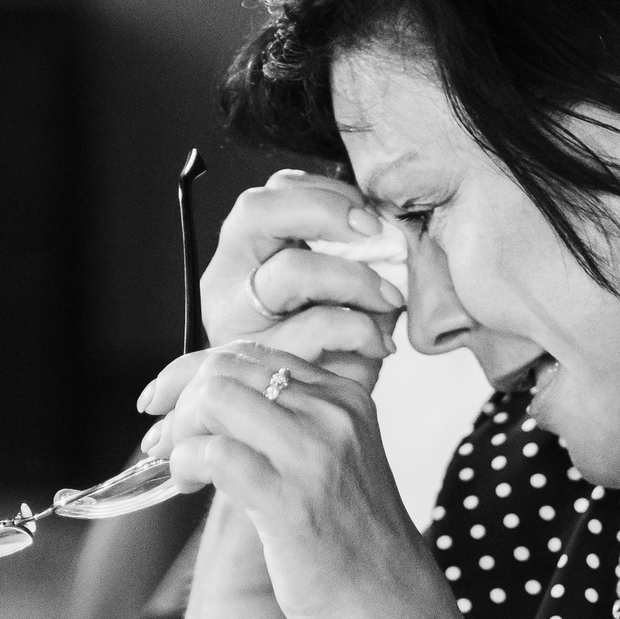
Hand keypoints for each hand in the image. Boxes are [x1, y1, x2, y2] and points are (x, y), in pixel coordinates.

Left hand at [140, 343, 457, 618]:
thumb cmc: (356, 546)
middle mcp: (335, 414)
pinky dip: (185, 464)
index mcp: (347, 398)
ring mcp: (315, 454)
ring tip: (180, 466)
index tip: (166, 401)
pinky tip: (189, 485)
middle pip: (227, 367)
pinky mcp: (291, 500)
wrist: (391, 609)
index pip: (254, 353)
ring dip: (179, 430)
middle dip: (178, 397)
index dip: (195, 371)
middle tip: (161, 438)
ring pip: (215, 398)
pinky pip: (213, 454)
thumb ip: (289, 426)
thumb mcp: (336, 464)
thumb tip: (208, 404)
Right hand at [199, 169, 407, 389]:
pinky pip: (317, 327)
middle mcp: (228, 280)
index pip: (273, 191)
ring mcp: (236, 320)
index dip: (327, 191)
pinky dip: (360, 329)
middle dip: (328, 213)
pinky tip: (380, 343)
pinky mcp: (261, 361)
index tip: (373, 216)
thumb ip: (356, 260)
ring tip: (390, 300)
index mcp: (246, 253)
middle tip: (378, 236)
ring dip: (355, 278)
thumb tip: (391, 237)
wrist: (315, 427)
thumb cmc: (334, 355)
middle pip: (259, 210)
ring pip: (291, 271)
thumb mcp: (345, 296)